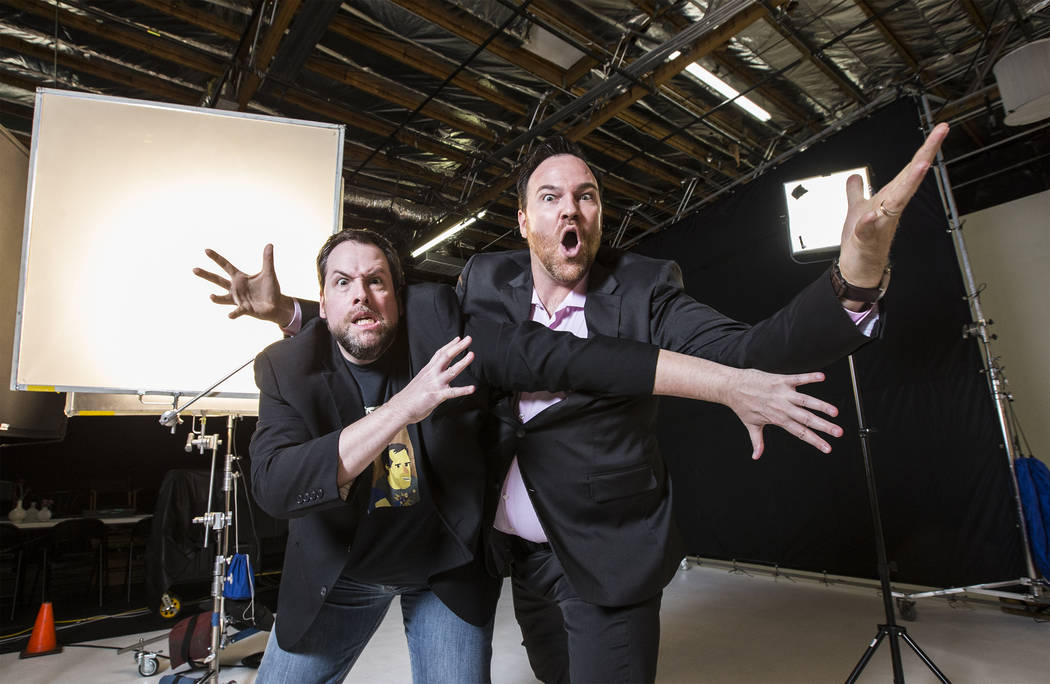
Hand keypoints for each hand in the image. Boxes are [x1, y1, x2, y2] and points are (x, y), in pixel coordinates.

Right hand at [193, 244, 293, 324]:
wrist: (276, 305)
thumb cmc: (271, 289)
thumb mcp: (269, 273)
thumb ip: (268, 260)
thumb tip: (269, 244)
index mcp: (239, 278)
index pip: (226, 265)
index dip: (216, 258)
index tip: (206, 250)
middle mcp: (235, 288)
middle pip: (218, 280)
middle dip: (206, 275)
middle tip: (194, 269)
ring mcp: (238, 299)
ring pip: (223, 298)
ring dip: (217, 298)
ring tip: (211, 296)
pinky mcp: (244, 309)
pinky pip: (237, 312)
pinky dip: (233, 313)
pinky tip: (229, 315)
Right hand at [387, 336, 476, 423]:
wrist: (401, 407)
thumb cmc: (410, 396)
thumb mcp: (420, 379)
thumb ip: (429, 374)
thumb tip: (435, 370)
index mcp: (428, 369)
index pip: (440, 353)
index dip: (450, 345)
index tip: (458, 338)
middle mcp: (432, 374)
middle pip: (446, 356)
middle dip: (458, 347)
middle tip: (468, 339)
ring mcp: (435, 384)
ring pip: (452, 371)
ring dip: (463, 362)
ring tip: (471, 355)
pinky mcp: (437, 395)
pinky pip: (453, 392)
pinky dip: (463, 390)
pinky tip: (472, 388)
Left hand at [724, 370, 841, 459]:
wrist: (732, 387)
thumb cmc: (742, 405)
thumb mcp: (751, 425)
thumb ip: (757, 442)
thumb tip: (756, 456)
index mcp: (778, 419)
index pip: (800, 433)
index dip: (815, 441)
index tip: (828, 448)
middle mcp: (783, 408)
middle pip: (807, 419)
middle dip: (824, 427)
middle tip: (839, 432)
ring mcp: (782, 394)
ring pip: (806, 401)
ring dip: (821, 406)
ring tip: (834, 412)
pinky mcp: (780, 380)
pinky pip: (798, 378)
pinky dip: (809, 377)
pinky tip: (822, 377)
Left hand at [838, 123, 949, 288]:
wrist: (859, 268)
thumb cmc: (861, 240)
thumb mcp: (857, 208)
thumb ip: (857, 192)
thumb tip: (855, 176)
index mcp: (889, 197)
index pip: (909, 169)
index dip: (925, 148)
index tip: (940, 129)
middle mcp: (889, 208)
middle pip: (909, 178)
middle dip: (925, 155)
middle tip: (941, 134)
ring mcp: (881, 224)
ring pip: (897, 201)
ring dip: (909, 184)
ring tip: (921, 165)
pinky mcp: (866, 240)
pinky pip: (868, 229)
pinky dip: (868, 222)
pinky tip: (870, 215)